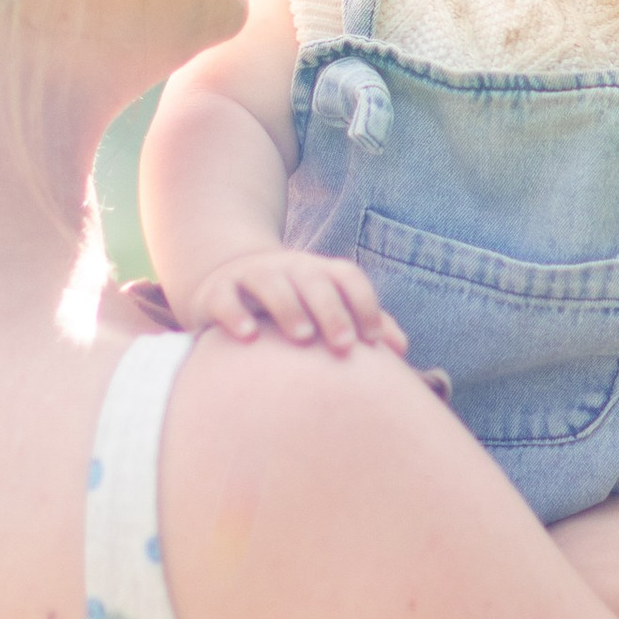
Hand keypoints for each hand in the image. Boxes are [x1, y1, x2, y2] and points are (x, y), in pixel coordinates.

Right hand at [184, 248, 406, 355]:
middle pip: (313, 280)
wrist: (224, 277)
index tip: (374, 342)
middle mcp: (287, 268)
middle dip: (332, 311)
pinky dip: (235, 313)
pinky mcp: (215, 292)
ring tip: (302, 336)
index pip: (347, 277)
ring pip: (270, 282)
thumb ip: (360, 324)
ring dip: (288, 306)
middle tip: (345, 346)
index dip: (364, 304)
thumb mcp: (323, 308)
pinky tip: (248, 335)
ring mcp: (250, 276)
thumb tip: (402, 350)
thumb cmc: (289, 304)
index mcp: (318, 272)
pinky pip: (224, 298)